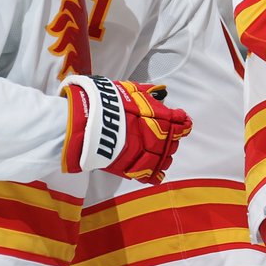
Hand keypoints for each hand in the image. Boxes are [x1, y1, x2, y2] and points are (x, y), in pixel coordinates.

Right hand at [62, 76, 192, 184]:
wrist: (81, 120)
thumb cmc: (102, 101)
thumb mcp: (127, 90)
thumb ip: (145, 92)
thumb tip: (160, 91)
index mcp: (155, 115)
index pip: (178, 121)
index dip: (182, 123)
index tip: (183, 122)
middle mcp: (152, 134)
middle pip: (170, 142)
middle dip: (171, 140)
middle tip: (168, 139)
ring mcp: (141, 152)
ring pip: (162, 159)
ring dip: (164, 157)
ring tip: (162, 156)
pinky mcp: (128, 166)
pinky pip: (146, 174)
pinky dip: (154, 175)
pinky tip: (157, 175)